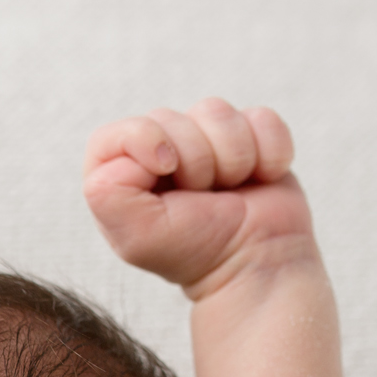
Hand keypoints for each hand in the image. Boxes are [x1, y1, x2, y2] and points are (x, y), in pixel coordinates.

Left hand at [83, 99, 314, 295]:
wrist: (257, 263)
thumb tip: (129, 153)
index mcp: (123, 175)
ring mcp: (206, 141)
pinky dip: (268, 152)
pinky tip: (259, 180)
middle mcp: (160, 153)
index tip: (168, 168)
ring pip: (215, 112)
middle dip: (194, 160)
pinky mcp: (250, 137)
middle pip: (168, 118)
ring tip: (228, 192)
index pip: (114, 134)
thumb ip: (107, 192)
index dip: (144, 139)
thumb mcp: (137, 236)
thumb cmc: (196, 252)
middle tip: (202, 199)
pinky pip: (261, 119)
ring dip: (232, 158)